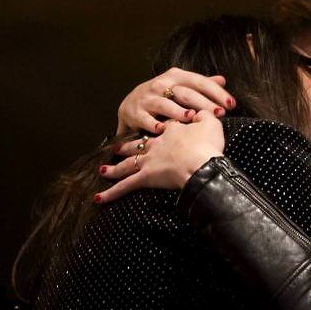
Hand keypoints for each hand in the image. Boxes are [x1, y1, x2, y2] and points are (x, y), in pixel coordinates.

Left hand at [95, 113, 226, 202]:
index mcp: (171, 130)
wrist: (201, 162)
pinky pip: (125, 186)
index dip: (156, 127)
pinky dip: (111, 193)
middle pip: (138, 145)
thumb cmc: (207, 144)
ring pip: (127, 164)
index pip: (161, 127)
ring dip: (115, 168)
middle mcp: (156, 144)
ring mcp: (149, 160)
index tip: (154, 129)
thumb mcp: (211, 124)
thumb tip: (202, 111)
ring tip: (103, 171)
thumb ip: (205, 115)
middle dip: (126, 147)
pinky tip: (98, 198)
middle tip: (115, 148)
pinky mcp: (146, 177)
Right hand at [116, 68, 236, 134]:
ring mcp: (147, 98)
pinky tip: (164, 130)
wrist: (131, 104)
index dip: (216, 93)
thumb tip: (222, 80)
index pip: (199, 82)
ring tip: (192, 117)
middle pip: (185, 93)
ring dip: (178, 112)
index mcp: (175, 76)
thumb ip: (200, 84)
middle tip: (219, 114)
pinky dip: (154, 124)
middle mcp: (161, 84)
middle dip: (203, 103)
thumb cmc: (163, 96)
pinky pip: (146, 119)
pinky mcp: (135, 113)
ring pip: (165, 104)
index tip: (232, 105)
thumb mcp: (180, 87)